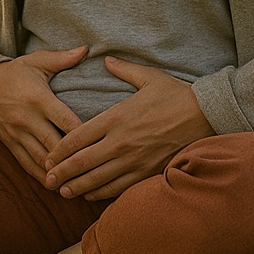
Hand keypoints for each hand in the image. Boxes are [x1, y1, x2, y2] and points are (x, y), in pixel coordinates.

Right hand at [0, 47, 86, 182]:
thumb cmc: (14, 71)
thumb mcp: (36, 61)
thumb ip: (63, 58)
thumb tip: (87, 49)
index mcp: (39, 99)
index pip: (65, 121)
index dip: (84, 135)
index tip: (102, 143)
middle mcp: (27, 119)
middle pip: (55, 145)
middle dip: (73, 159)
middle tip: (96, 170)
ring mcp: (17, 134)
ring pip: (41, 159)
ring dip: (59, 172)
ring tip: (79, 182)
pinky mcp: (10, 143)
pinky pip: (26, 164)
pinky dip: (41, 176)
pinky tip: (56, 184)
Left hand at [42, 56, 213, 200]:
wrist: (207, 115)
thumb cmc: (177, 95)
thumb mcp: (148, 77)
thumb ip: (123, 69)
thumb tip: (105, 59)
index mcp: (115, 117)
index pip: (77, 137)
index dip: (59, 150)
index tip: (48, 157)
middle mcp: (120, 142)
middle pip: (81, 162)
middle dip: (61, 173)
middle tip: (47, 181)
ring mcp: (133, 160)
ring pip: (97, 179)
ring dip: (77, 187)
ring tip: (62, 192)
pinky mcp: (147, 172)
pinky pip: (118, 187)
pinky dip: (101, 193)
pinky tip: (90, 194)